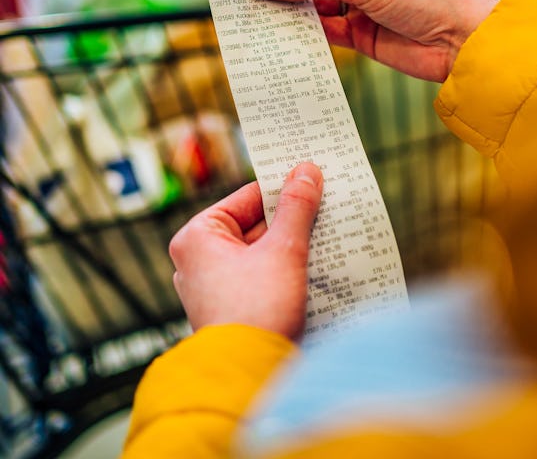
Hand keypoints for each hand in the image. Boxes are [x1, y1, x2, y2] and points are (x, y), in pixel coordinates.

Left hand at [169, 163, 322, 339]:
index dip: (283, 187)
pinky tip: (316, 262)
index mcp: (197, 237)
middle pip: (255, 223)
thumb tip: (306, 171)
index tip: (312, 178)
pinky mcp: (232, 306)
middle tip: (326, 205)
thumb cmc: (256, 311)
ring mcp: (214, 285)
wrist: (250, 377)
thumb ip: (296, 207)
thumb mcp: (283, 249)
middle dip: (292, 219)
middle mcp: (199, 259)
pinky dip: (286, 267)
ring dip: (292, 243)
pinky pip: (262, 273)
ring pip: (261, 250)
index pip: (247, 197)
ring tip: (327, 232)